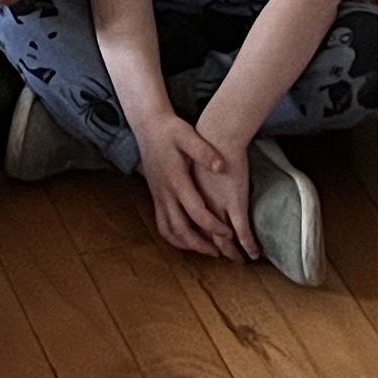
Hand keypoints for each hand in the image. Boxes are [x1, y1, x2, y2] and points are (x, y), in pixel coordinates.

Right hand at [135, 114, 250, 261]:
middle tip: (220, 252)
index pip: (196, 212)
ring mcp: (158, 196)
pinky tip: (187, 239)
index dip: (213, 226)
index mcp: (176, 180)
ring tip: (206, 250)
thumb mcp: (188, 135)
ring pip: (169, 230)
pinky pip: (162, 224)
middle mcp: (165, 193)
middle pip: (181, 229)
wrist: (148, 125)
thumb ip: (204, 152)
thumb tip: (221, 167)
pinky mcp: (156, 196)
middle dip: (201, 244)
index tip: (230, 233)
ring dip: (187, 244)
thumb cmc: (170, 130)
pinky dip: (175, 237)